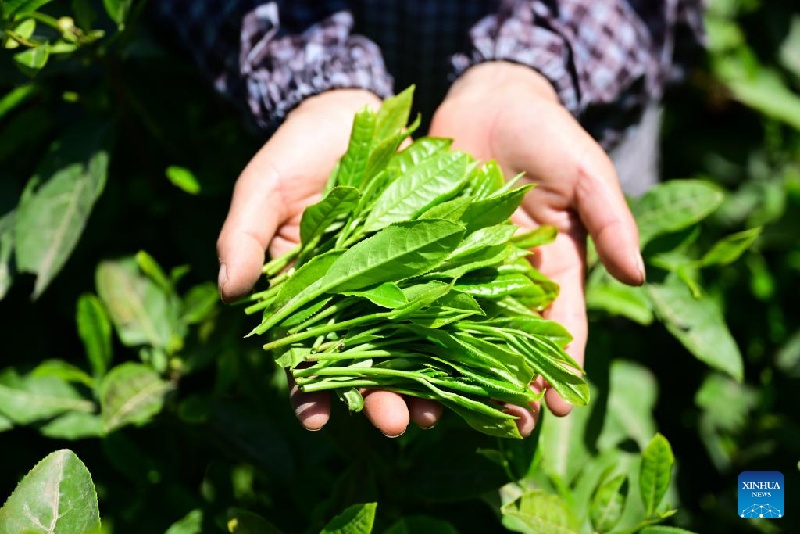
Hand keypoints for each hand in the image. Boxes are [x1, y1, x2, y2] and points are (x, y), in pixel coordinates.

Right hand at [216, 89, 440, 436]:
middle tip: (398, 425)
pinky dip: (473, 335)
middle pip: (370, 362)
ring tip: (445, 412)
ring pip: (418, 347)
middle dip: (382, 397)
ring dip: (432, 382)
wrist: (358, 113)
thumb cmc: (301, 152)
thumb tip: (230, 289)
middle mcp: (358, 302)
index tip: (314, 420)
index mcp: (310, 296)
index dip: (307, 390)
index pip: (304, 355)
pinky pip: (460, 304)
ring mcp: (403, 285)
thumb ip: (246, 232)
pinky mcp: (443, 263)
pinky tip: (487, 364)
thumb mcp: (266, 185)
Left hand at [429, 62, 645, 435]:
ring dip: (454, 370)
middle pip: (508, 341)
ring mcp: (462, 267)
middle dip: (508, 384)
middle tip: (504, 428)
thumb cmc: (546, 133)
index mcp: (554, 267)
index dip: (564, 366)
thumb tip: (637, 275)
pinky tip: (396, 362)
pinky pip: (415, 294)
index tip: (559, 407)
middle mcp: (507, 277)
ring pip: (459, 329)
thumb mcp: (586, 172)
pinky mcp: (422, 251)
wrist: (488, 98)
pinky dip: (407, 328)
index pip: (562, 326)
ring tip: (445, 411)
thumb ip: (612, 220)